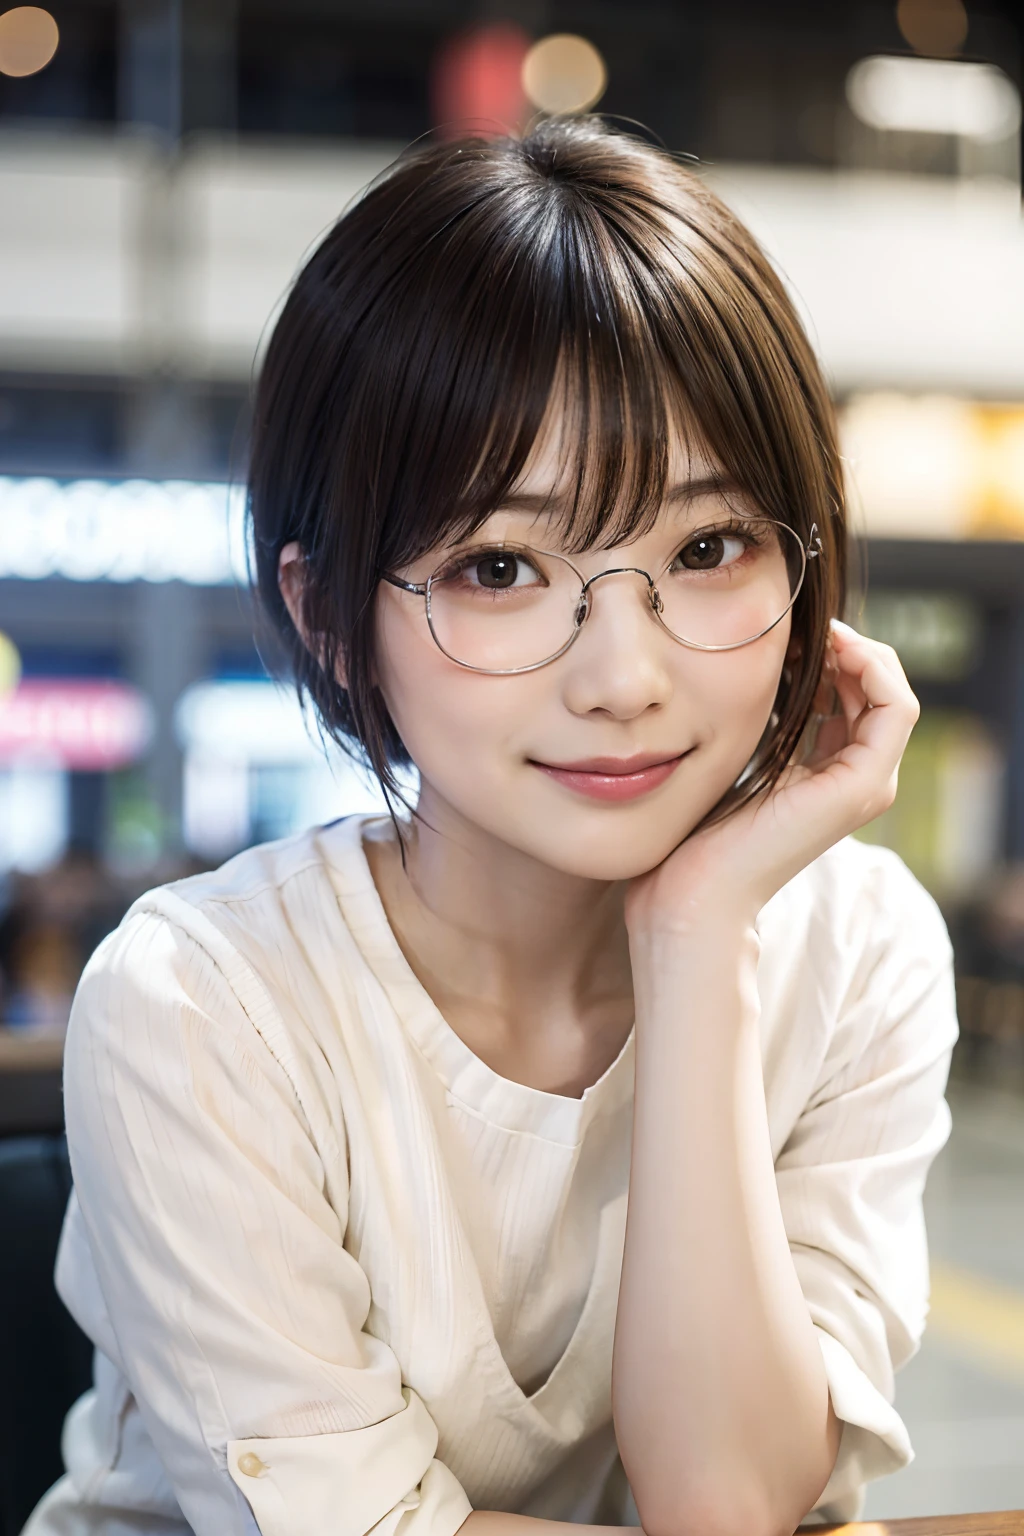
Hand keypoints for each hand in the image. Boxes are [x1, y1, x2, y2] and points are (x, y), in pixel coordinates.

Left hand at [625, 620, 919, 937]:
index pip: (857, 695)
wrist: (693, 887)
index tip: (796, 633)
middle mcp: (859, 780)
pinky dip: (872, 668)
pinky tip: (831, 649)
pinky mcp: (863, 786)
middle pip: (878, 689)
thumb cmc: (699, 827)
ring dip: (862, 650)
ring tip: (819, 632)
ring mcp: (868, 785)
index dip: (837, 654)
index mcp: (831, 773)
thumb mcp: (739, 753)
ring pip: (892, 692)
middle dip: (849, 647)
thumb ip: (765, 719)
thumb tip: (766, 666)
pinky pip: (894, 707)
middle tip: (807, 625)